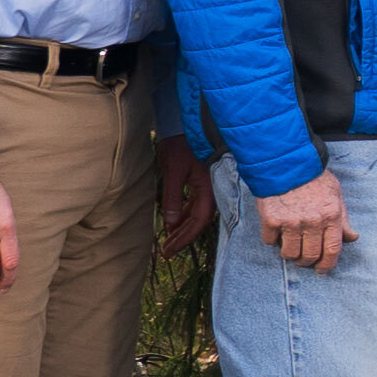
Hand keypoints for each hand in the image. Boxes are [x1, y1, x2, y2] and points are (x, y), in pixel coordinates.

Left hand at [154, 140, 211, 254]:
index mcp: (208, 189)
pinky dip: (183, 216)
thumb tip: (171, 223)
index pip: (198, 221)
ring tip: (168, 241)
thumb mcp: (173, 171)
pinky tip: (173, 224)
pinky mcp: (200, 183)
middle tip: (166, 252)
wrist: (186, 125)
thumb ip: (173, 197)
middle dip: (182, 238)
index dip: (184, 238)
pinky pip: (194, 205)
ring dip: (182, 229)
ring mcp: (206, 187)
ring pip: (196, 215)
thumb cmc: (181, 145)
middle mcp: (210, 191)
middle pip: (198, 222)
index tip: (169, 249)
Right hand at [257, 172, 351, 271]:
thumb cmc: (314, 178)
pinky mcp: (272, 219)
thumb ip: (343, 219)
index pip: (332, 250)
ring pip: (289, 253)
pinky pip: (270, 241)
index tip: (322, 270)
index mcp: (331, 216)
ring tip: (289, 248)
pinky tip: (276, 232)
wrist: (286, 163)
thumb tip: (352, 238)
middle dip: (307, 262)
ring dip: (289, 254)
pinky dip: (272, 240)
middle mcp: (312, 221)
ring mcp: (291, 221)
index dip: (327, 265)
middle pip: (310, 256)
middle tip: (304, 260)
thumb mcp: (336, 195)